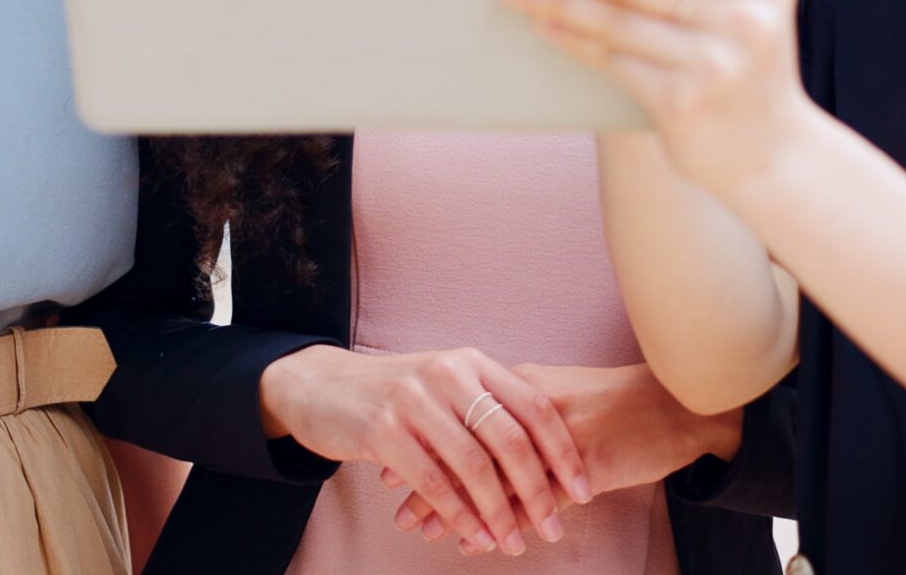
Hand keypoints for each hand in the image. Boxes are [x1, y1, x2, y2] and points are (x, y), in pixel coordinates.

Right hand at [258, 344, 590, 554]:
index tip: (584, 491)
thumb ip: (488, 410)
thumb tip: (546, 458)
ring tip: (514, 543)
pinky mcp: (382, 428)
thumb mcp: (445, 386)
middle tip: (555, 528)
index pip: (535, 407)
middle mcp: (449, 374)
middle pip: (511, 439)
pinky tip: (473, 534)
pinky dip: (458, 513)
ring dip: (499, 512)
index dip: (563, 452)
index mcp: (474, 363)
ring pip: (473, 465)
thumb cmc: (395, 394)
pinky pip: (432, 481)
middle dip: (538, 490)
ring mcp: (414, 399)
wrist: (321, 387)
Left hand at [388, 364, 739, 544]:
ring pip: (494, 478)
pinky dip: (502, 522)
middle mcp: (532, 408)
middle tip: (397, 507)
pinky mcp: (585, 467)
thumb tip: (481, 431)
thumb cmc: (621, 402)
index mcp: (524, 384)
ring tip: (423, 530)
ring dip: (457, 507)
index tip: (390, 461)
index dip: (424, 442)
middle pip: (468, 448)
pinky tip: (478, 540)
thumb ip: (521, 412)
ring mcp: (558, 439)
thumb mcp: (563, 395)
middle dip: (429, 480)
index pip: (461, 418)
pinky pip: (534, 502)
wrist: (678, 403)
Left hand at [499, 0, 819, 195]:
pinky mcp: (683, 105)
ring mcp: (716, 67)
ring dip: (559, 1)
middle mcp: (747, 22)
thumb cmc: (738, 61)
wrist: (770, 151)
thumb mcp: (743, 10)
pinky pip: (614, 61)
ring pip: (620, 22)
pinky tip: (545, 24)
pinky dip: (574, 39)